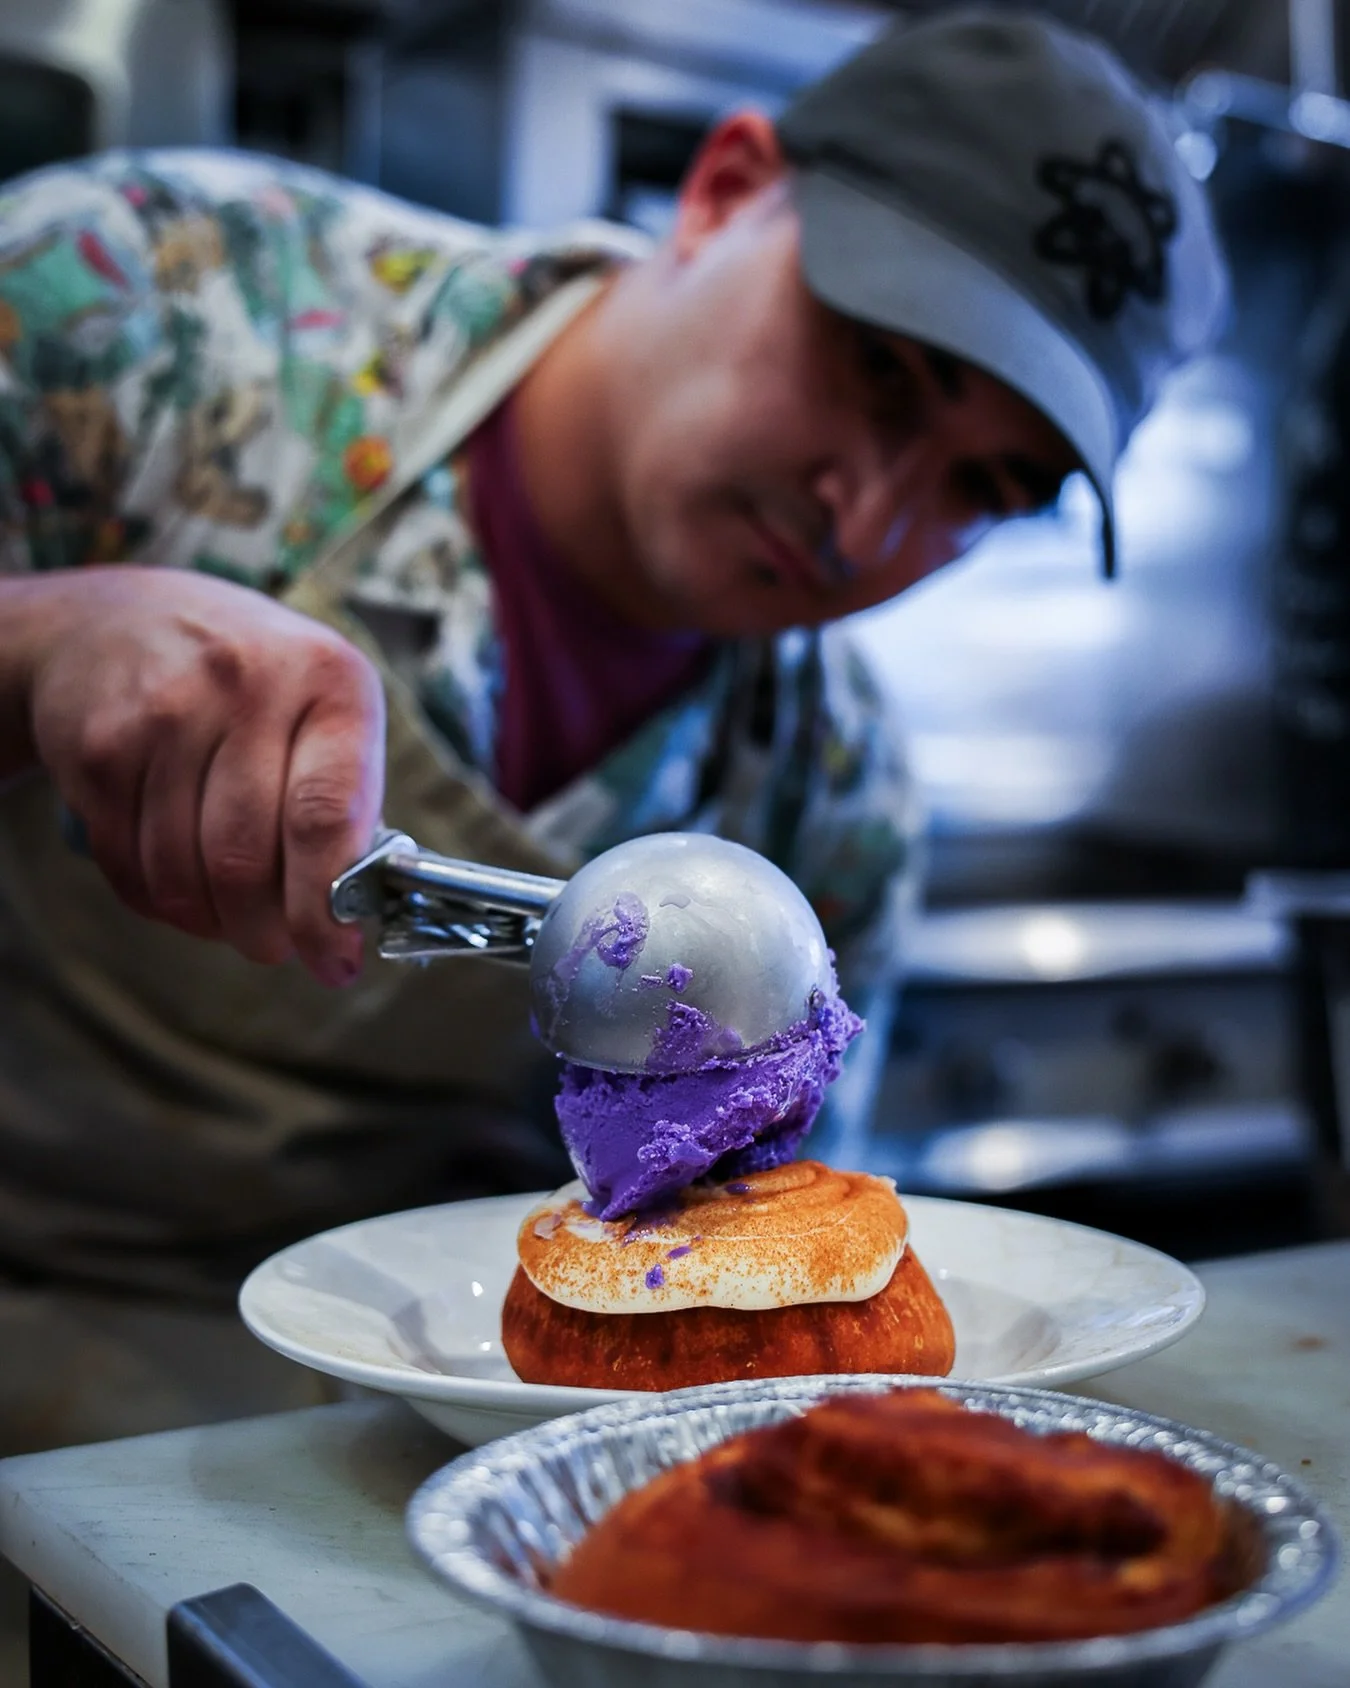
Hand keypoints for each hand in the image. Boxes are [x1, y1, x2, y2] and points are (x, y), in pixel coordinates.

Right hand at [22, 567, 385, 984]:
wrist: (120, 620)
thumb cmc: (254, 684)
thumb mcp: (323, 706)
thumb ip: (350, 801)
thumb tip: (357, 920)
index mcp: (329, 681)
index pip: (325, 819)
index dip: (327, 911)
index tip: (336, 961)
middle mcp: (245, 686)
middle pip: (246, 859)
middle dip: (266, 931)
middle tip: (277, 947)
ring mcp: (164, 713)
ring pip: (184, 873)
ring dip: (212, 922)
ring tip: (231, 918)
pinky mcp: (100, 747)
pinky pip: (131, 865)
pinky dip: (162, 901)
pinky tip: (182, 887)